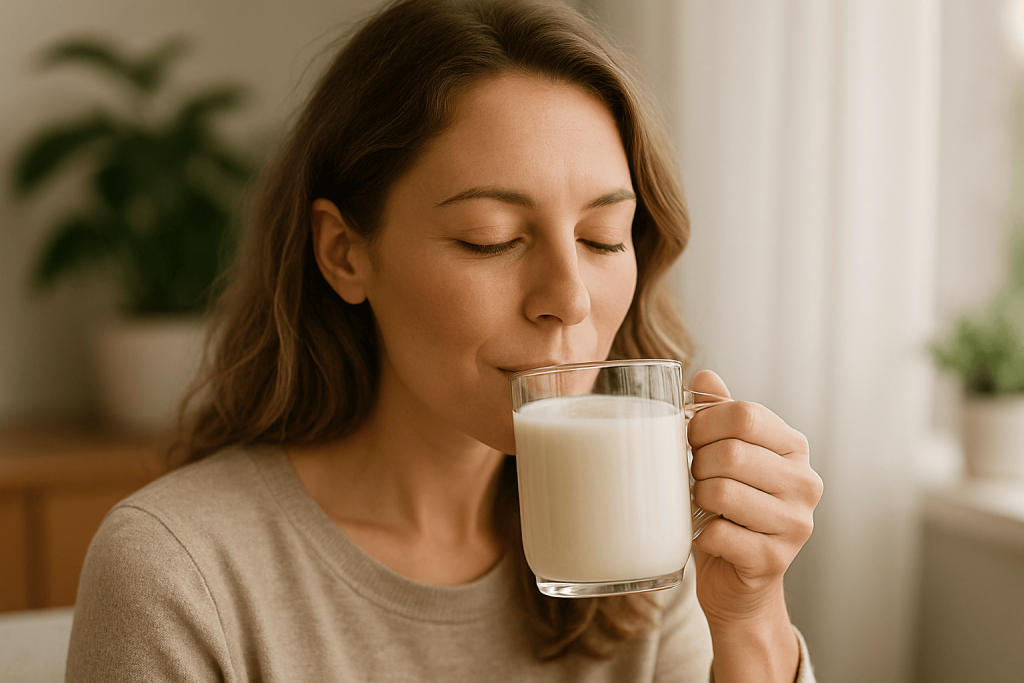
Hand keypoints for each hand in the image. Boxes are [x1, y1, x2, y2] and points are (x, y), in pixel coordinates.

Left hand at [688, 370, 822, 628]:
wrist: (739, 582)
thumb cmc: (727, 509)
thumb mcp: (725, 456)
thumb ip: (719, 415)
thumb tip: (704, 376)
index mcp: (794, 447)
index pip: (745, 415)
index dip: (704, 424)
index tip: (691, 440)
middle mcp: (805, 483)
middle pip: (731, 453)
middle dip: (697, 464)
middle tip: (695, 478)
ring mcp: (796, 524)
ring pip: (721, 492)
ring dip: (697, 498)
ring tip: (702, 505)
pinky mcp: (774, 560)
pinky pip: (717, 534)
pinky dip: (699, 534)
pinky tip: (708, 535)